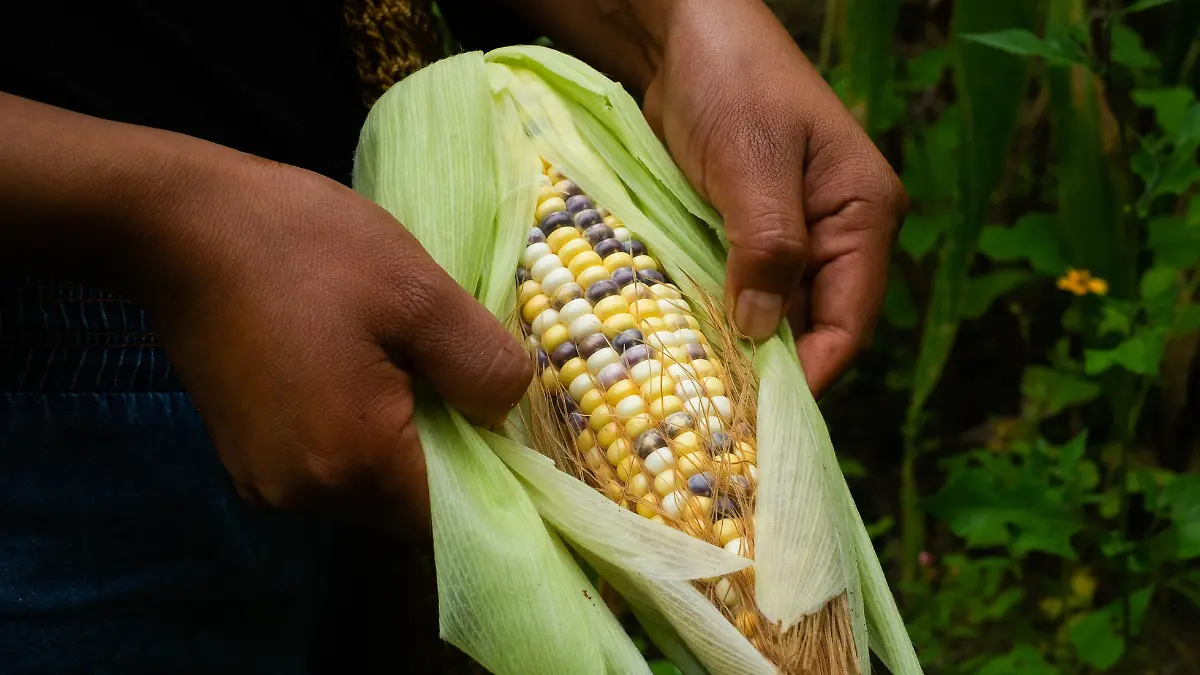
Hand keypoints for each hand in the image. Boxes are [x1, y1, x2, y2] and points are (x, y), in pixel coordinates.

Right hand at [140, 155, 532, 529]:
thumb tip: (506, 412)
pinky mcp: (247, 461)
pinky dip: (359, 431)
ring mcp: (266, 483)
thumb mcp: (419, 291)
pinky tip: (356, 369)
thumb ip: (481, 364)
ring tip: (397, 359)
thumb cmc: (304, 247)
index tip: (495, 407)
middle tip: (447, 366)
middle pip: (411, 503)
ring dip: (401, 437)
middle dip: (446, 445)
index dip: (492, 465)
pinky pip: (331, 466)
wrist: (181, 225)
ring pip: (371, 485)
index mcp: (350, 463)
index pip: (456, 509)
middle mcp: (304, 496)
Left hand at [640, 0, 907, 396]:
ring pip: (772, 313)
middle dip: (769, 369)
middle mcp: (837, 233)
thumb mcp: (752, 163)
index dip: (811, 373)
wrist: (688, 35)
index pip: (849, 320)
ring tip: (693, 390)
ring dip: (736, 346)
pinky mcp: (747, 232)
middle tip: (715, 414)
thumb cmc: (733, 83)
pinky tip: (680, 343)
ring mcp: (792, 234)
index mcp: (864, 215)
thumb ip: (768, 247)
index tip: (759, 414)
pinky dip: (713, 316)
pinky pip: (739, 289)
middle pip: (812, 326)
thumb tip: (760, 333)